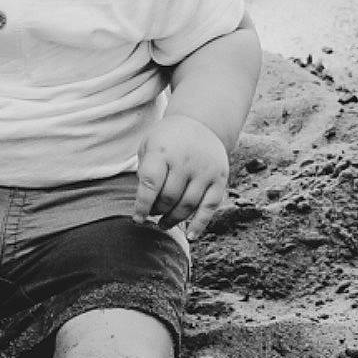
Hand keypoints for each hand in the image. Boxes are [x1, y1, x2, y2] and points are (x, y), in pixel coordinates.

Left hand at [133, 114, 228, 238]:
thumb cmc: (167, 140)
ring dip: (174, 219)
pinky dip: (200, 224)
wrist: (200, 122)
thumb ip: (144, 173)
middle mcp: (185, 161)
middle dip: (157, 211)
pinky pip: (210, 207)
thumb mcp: (148, 146)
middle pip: (169, 197)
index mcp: (163, 152)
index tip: (137, 219)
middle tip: (152, 214)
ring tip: (164, 224)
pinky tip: (190, 235)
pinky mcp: (220, 178)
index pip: (151, 184)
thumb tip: (144, 207)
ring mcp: (205, 170)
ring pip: (188, 205)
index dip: (142, 206)